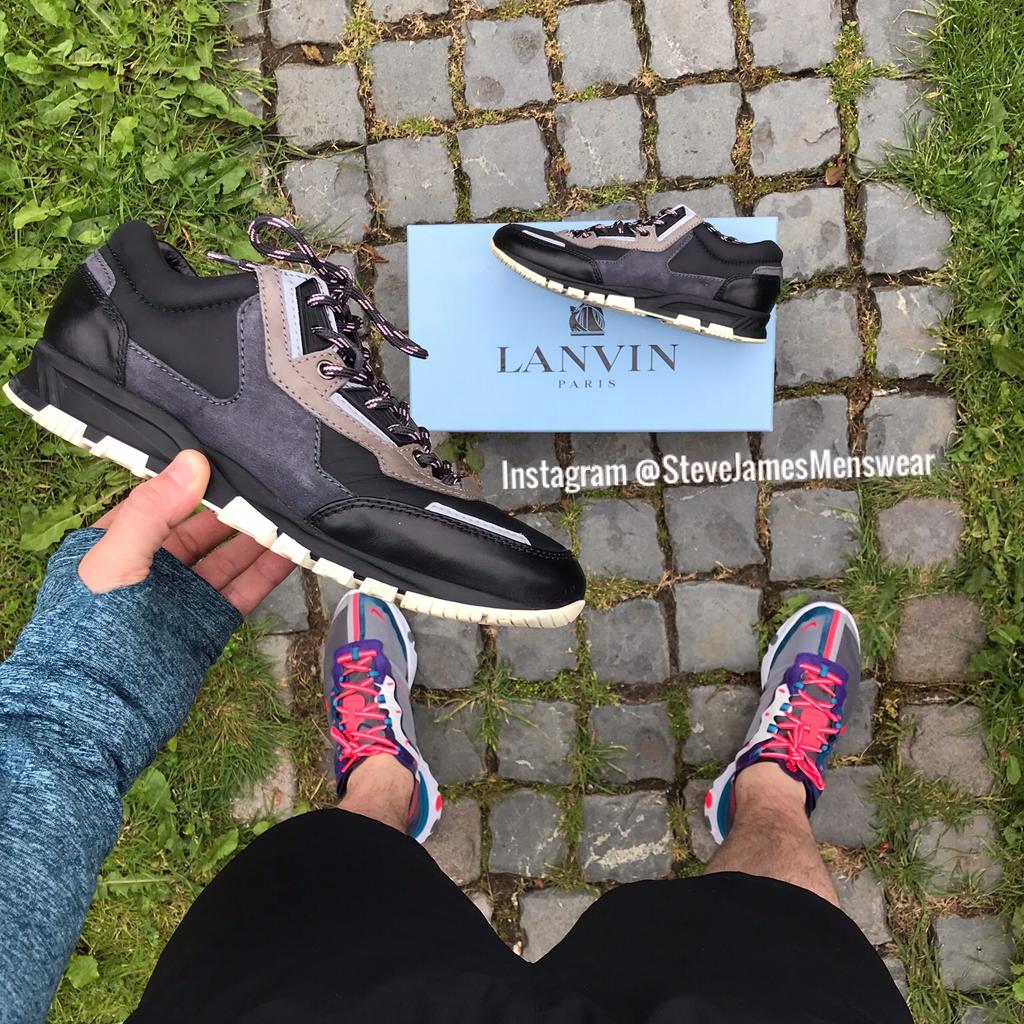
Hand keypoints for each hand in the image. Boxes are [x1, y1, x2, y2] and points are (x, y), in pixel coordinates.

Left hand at [78, 450, 295, 613]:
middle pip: (203, 527)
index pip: (163, 499)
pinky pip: (243, 589)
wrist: (101, 714)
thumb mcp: (115, 561)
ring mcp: (184, 595)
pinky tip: (292, 551)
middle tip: (273, 484)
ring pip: (229, 557)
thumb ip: (153, 512)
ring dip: (258, 537)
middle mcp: (155, 566)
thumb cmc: (92, 632)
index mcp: (119, 543)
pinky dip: (268, 571)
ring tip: (293, 512)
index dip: (195, 480)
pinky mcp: (208, 621)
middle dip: (235, 508)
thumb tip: (194, 461)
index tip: (232, 458)